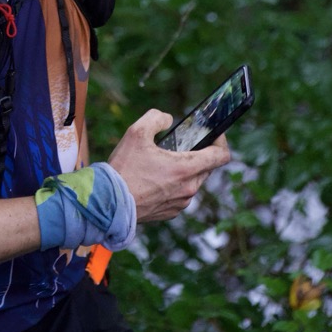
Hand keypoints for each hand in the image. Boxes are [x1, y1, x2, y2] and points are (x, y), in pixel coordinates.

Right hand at [108, 109, 230, 223]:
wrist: (110, 202)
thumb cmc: (124, 168)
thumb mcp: (136, 132)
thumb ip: (156, 118)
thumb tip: (168, 119)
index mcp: (186, 168)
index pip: (221, 156)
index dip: (221, 141)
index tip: (214, 134)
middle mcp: (189, 188)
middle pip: (207, 167)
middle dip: (198, 154)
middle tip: (181, 145)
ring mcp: (181, 203)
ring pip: (193, 181)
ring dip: (185, 170)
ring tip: (163, 162)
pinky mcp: (172, 212)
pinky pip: (181, 194)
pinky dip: (175, 184)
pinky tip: (155, 178)